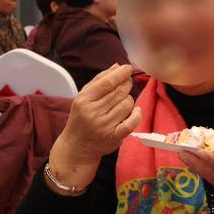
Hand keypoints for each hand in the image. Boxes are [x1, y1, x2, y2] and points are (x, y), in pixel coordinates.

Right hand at [48, 64, 141, 192]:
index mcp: (84, 100)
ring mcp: (104, 126)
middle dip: (126, 85)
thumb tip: (117, 67)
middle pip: (120, 92)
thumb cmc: (81, 118)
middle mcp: (93, 113)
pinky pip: (132, 122)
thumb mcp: (84, 97)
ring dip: (128, 100)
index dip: (120, 74)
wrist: (76, 146)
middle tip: (126, 84)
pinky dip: (137, 114)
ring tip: (122, 102)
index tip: (128, 68)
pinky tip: (135, 111)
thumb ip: (100, 80)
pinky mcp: (114, 137)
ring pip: (127, 104)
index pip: (107, 83)